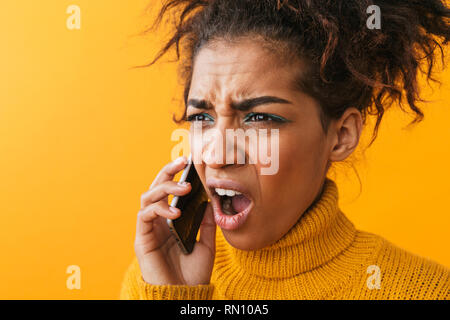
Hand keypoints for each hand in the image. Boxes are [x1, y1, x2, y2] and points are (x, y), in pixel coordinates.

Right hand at [134, 156, 215, 284]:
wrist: (185, 294)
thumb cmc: (193, 272)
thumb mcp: (206, 242)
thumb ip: (206, 221)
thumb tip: (210, 199)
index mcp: (171, 220)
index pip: (170, 191)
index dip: (177, 174)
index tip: (190, 162)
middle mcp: (158, 221)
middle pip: (157, 187)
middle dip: (167, 171)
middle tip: (183, 162)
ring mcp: (149, 229)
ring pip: (148, 196)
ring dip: (165, 187)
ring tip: (184, 187)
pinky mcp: (142, 239)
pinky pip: (145, 215)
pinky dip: (159, 208)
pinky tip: (175, 212)